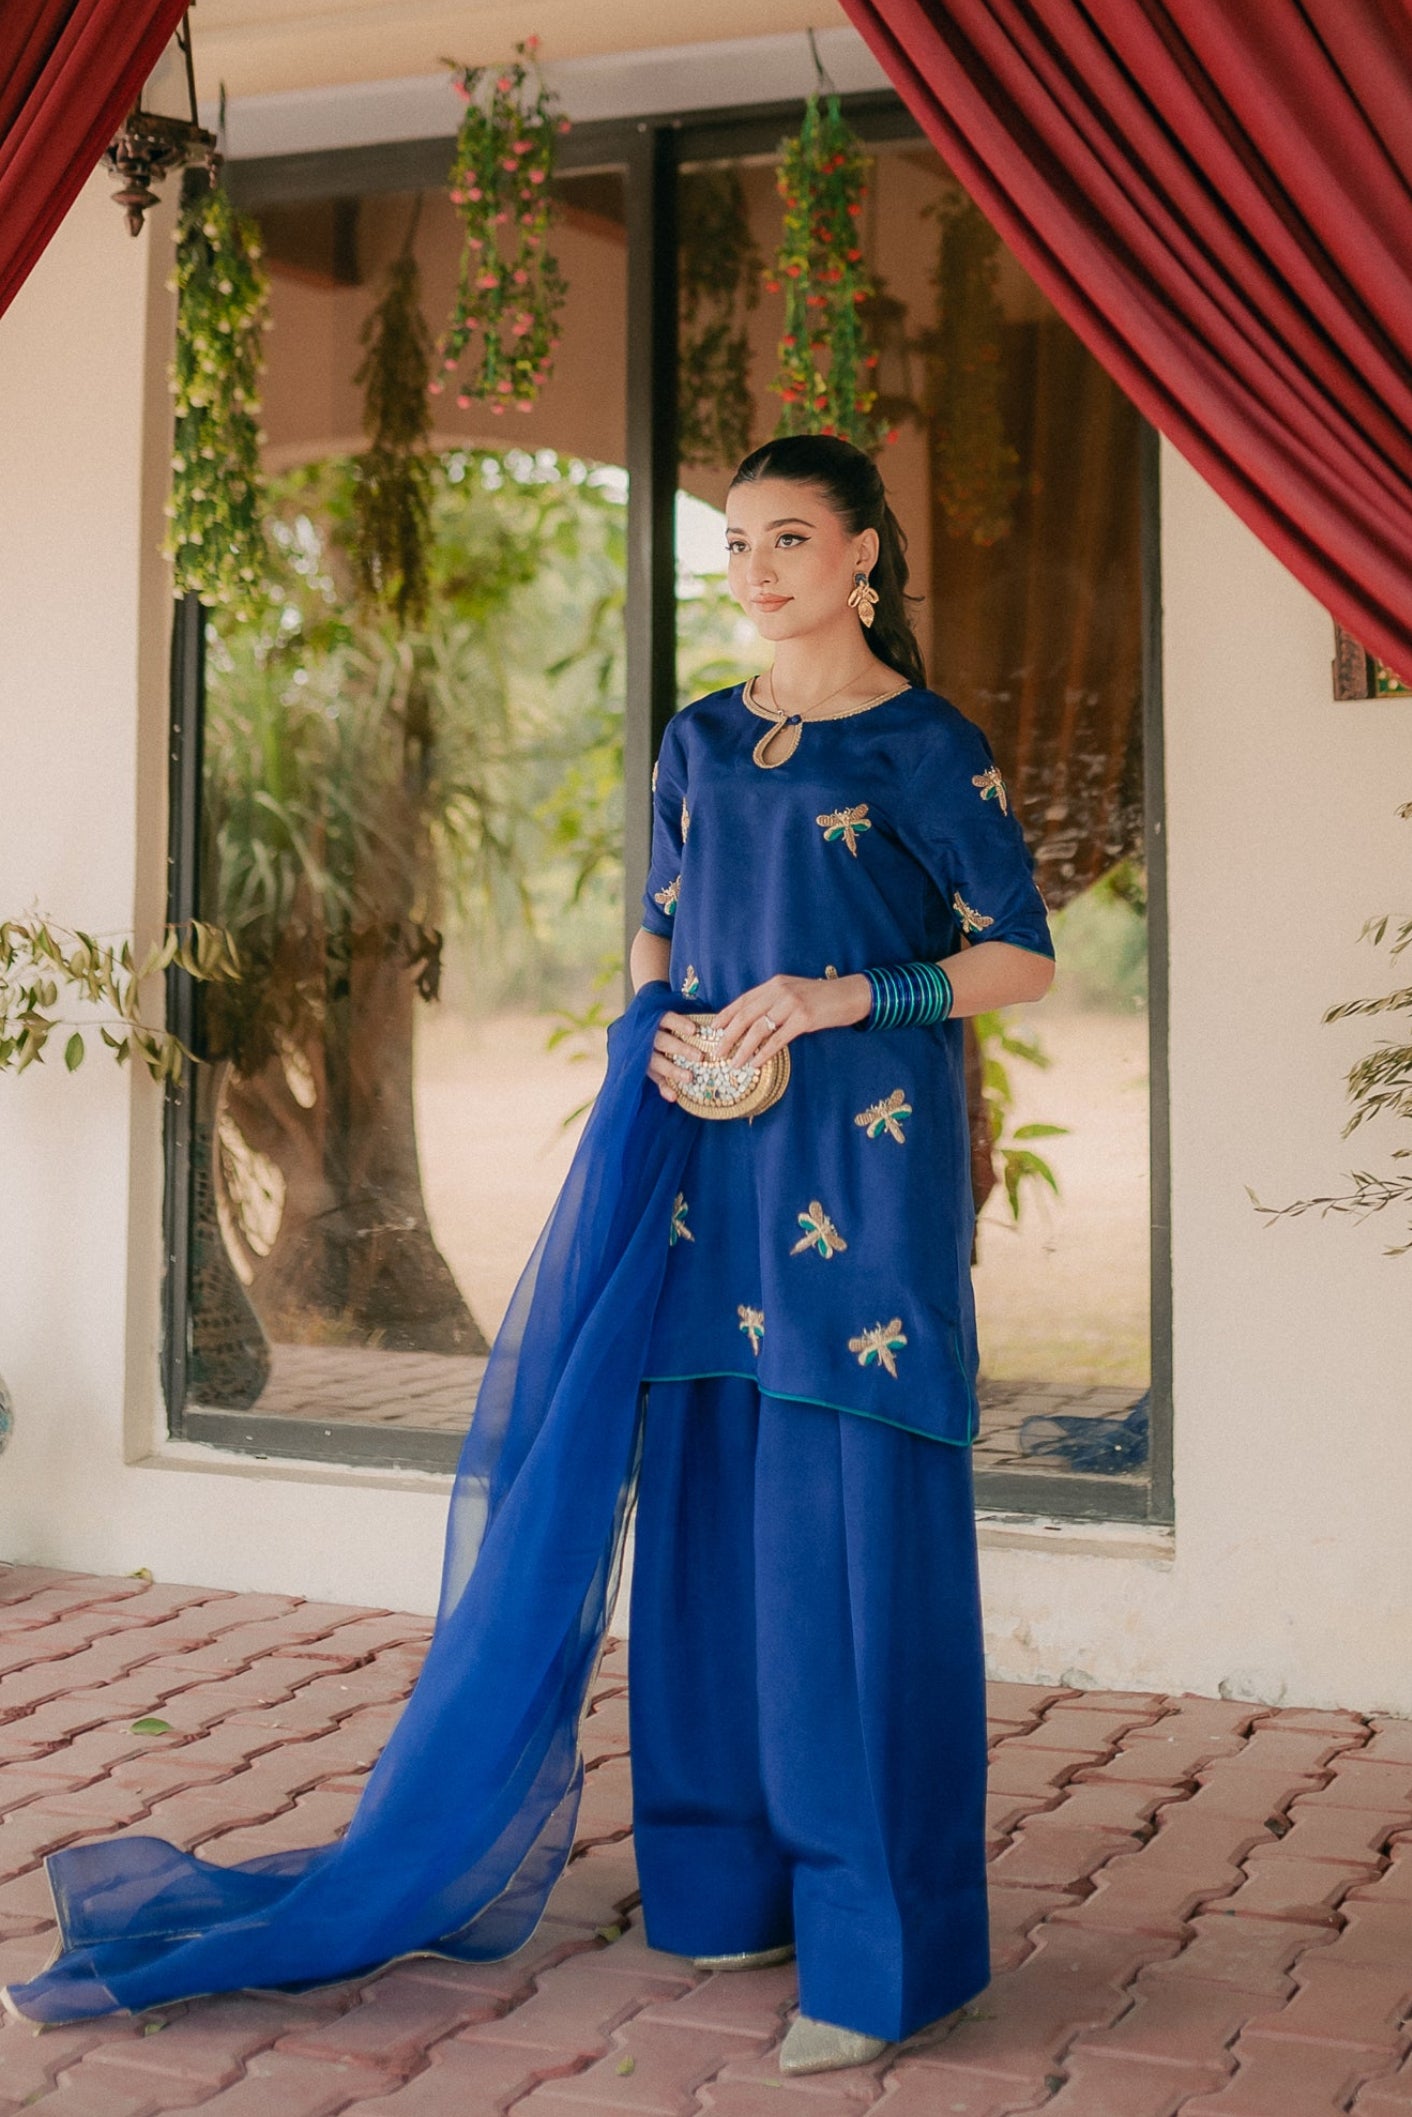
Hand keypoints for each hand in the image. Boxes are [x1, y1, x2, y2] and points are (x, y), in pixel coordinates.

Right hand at [647, 1009, 708, 1101]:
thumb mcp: (671, 1022)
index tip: (693, 1030)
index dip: (679, 1024)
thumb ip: (687, 1024)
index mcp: (657, 1022)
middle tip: (699, 1056)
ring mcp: (646, 1056)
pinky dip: (664, 1089)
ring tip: (689, 1078)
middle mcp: (649, 1038)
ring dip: (673, 1070)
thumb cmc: (665, 1028)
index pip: (667, 1019)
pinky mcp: (647, 1071)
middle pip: (663, 1042)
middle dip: (680, 1049)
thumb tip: (717, 1024)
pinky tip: (674, 1097)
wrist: (637, 1039)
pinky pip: (655, 1080)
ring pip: (657, 1062)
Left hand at [713, 973, 870, 1067]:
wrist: (851, 994)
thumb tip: (752, 1022)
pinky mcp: (805, 1019)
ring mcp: (792, 1004)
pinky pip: (778, 1039)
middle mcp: (780, 991)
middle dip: (728, 1035)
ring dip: (743, 1048)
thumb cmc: (822, 997)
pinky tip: (755, 1063)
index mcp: (775, 984)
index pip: (743, 1000)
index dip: (726, 1014)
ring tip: (733, 1062)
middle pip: (746, 1015)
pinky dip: (764, 1052)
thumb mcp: (794, 992)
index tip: (713, 1028)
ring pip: (759, 1029)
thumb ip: (774, 1001)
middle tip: (717, 1051)